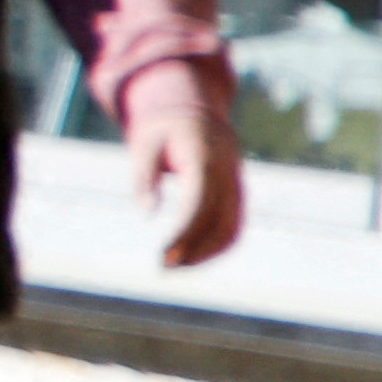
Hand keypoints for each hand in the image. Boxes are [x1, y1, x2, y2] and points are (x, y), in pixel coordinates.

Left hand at [138, 104, 244, 267]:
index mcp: (204, 157)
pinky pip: (234, 227)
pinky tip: (191, 258)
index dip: (185, 232)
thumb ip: (144, 177)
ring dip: (207, 254)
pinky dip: (216, 247)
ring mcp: (237, 185)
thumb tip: (148, 213)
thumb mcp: (145, 144)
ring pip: (232, 229)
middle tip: (164, 267)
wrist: (197, 114)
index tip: (165, 255)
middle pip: (219, 221)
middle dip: (194, 249)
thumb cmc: (164, 130)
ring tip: (175, 267)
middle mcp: (227, 173)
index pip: (200, 202)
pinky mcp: (237, 196)